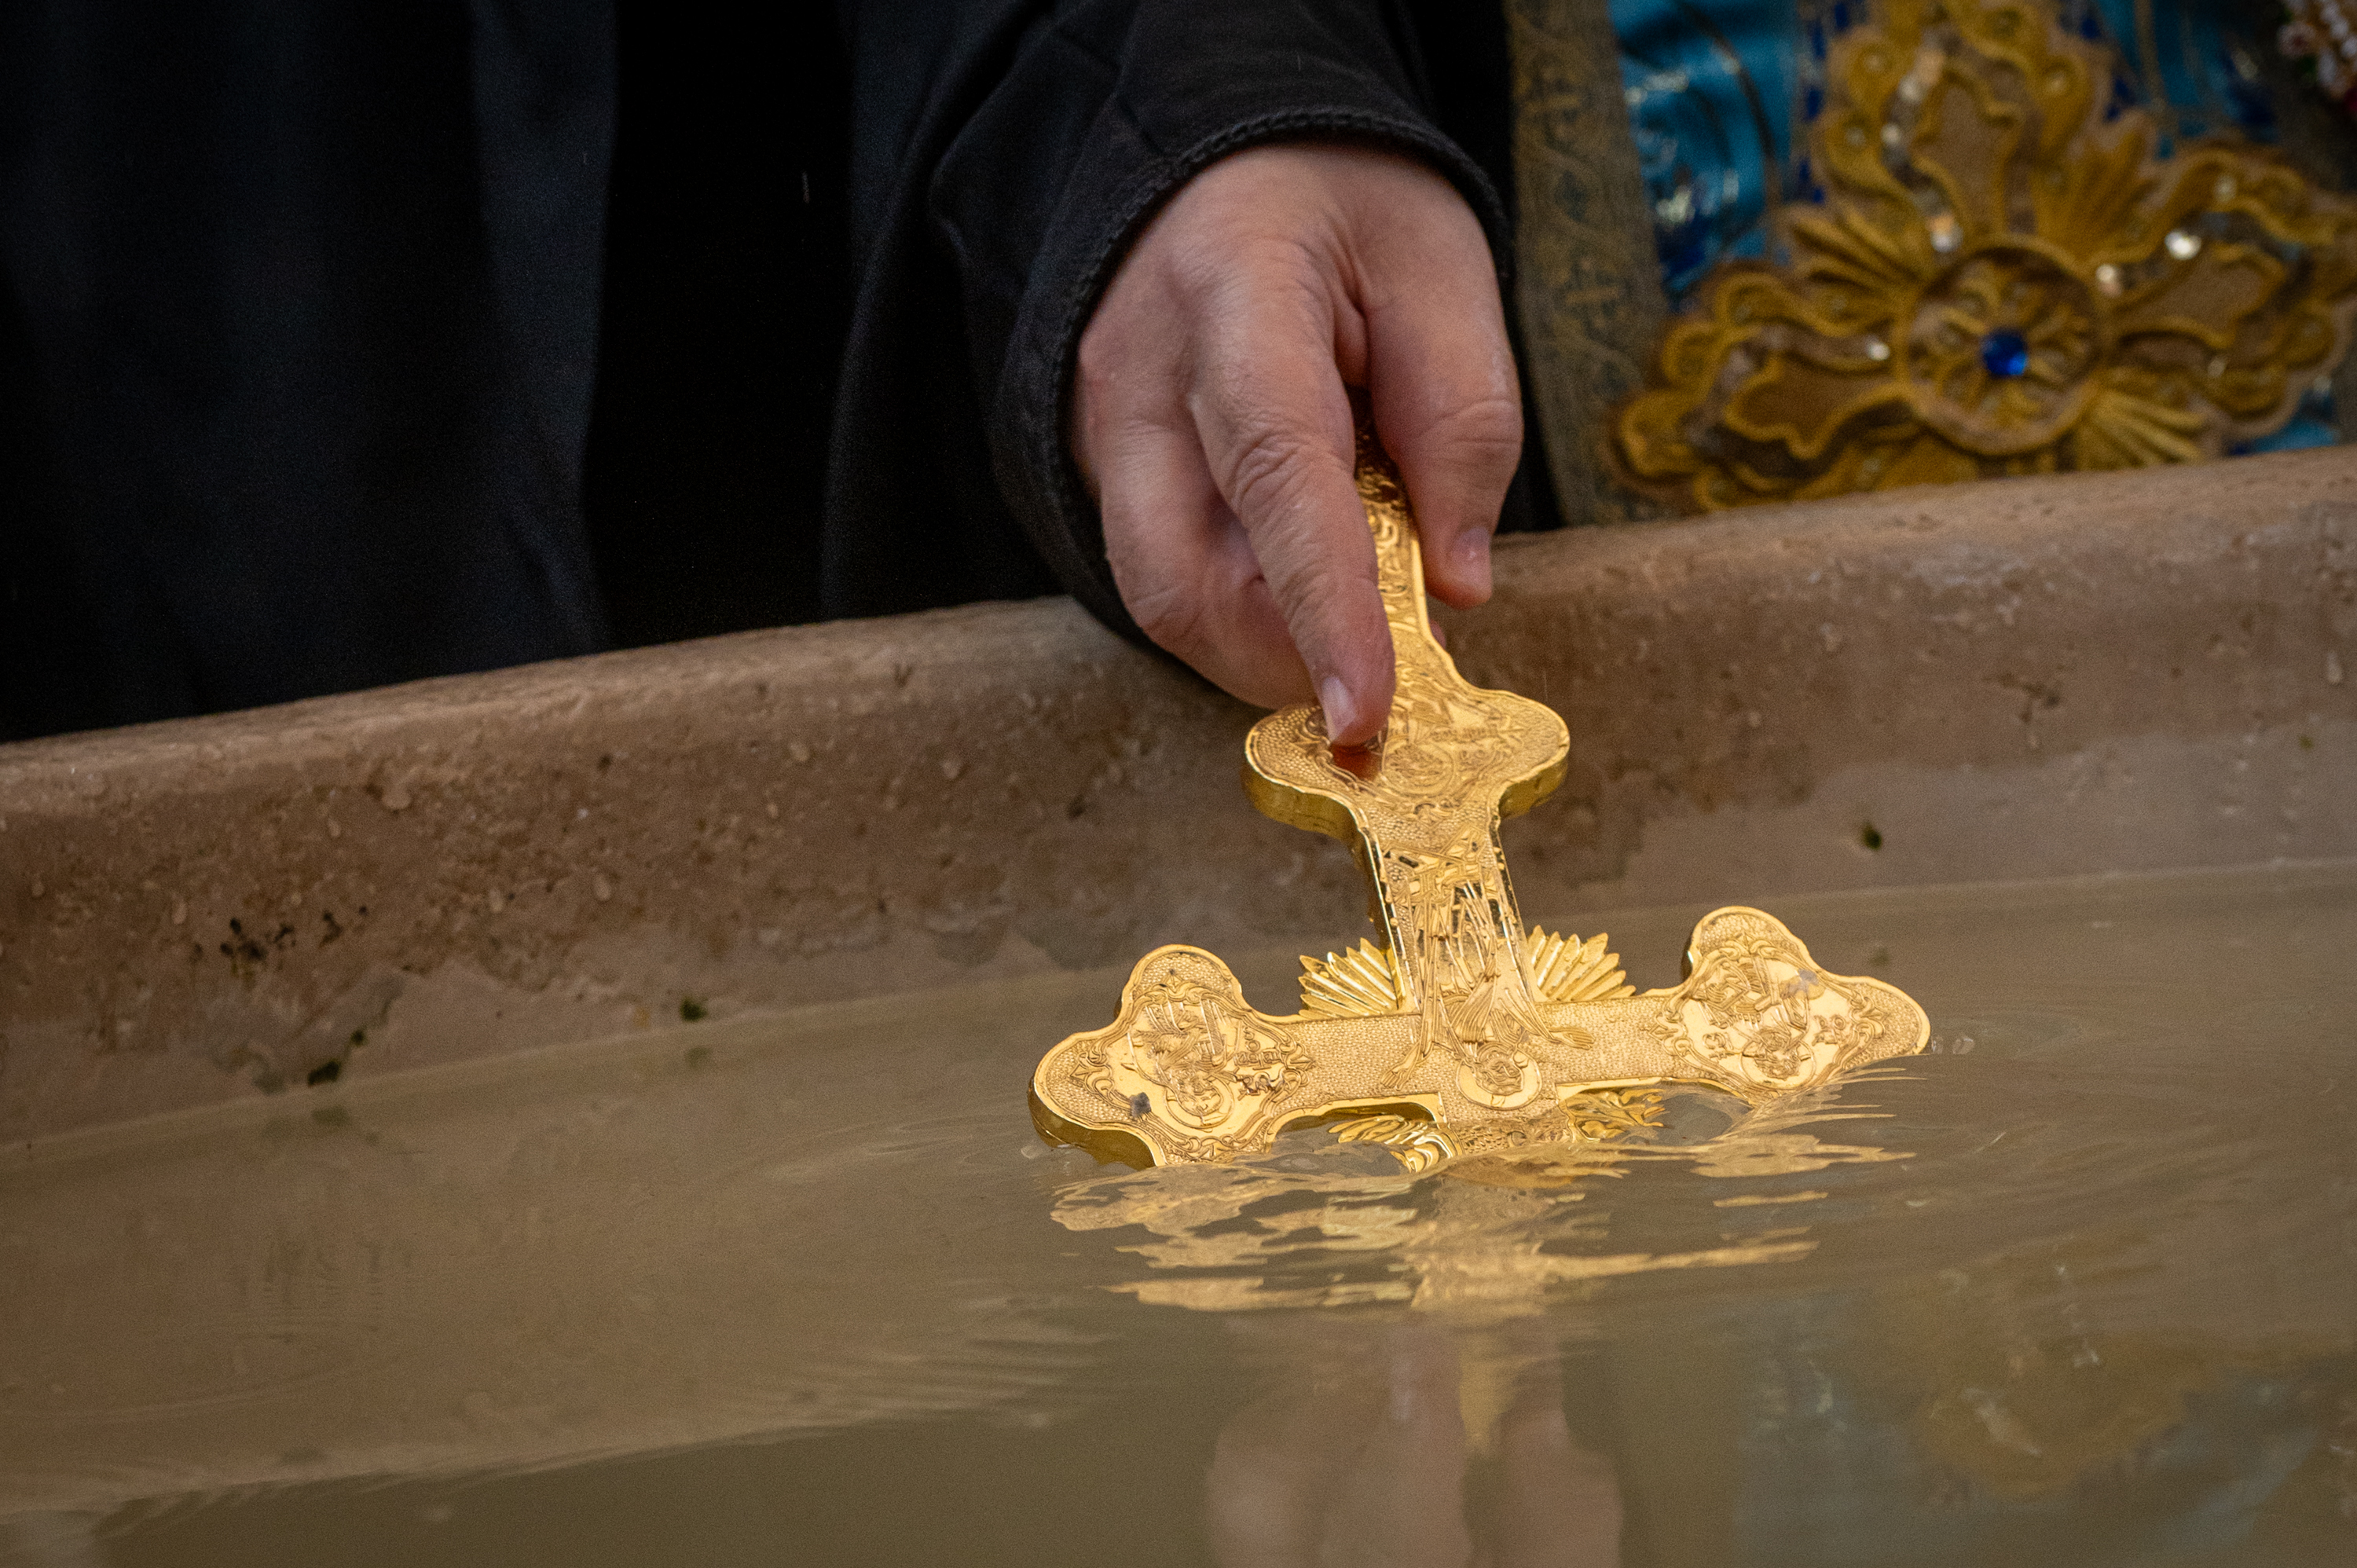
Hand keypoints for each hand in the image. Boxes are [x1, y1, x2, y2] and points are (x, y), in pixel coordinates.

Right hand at [1072, 143, 1521, 745]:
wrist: (1229, 156)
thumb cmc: (1347, 205)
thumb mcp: (1445, 273)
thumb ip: (1463, 426)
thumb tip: (1452, 587)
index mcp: (1234, 292)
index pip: (1275, 475)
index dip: (1323, 608)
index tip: (1366, 712)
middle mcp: (1137, 373)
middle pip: (1181, 577)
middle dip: (1285, 660)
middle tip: (1384, 683)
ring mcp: (1099, 426)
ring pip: (1160, 597)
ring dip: (1264, 647)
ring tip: (1351, 624)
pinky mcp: (1098, 466)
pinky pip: (1162, 574)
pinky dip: (1241, 612)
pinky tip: (1300, 585)